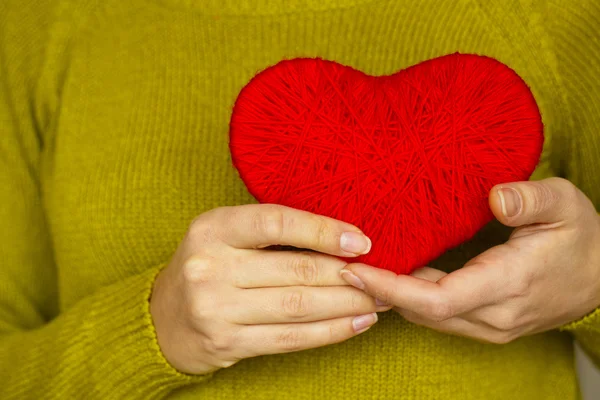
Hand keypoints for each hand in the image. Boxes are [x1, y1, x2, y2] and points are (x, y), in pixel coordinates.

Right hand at [150, 204, 389, 374]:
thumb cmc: (207, 267)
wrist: (161, 320)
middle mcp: (210, 267)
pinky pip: (291, 337)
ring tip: (380, 299)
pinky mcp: (227, 343)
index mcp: (212, 228)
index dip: (323, 230)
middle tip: (383, 273)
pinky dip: (331, 331)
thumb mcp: (225, 236)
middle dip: (348, 273)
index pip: (276, 223)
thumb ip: (270, 232)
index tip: (361, 241)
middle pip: (296, 269)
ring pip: (299, 305)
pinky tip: (358, 323)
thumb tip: (339, 236)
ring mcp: (216, 308)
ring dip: (348, 303)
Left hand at [339, 177, 599, 343]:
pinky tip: (388, 277)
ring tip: (353, 271)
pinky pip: (436, 317)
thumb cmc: (581, 238)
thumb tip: (494, 197)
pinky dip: (407, 299)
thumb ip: (530, 199)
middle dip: (377, 292)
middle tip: (338, 266)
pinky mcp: (485, 325)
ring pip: (426, 318)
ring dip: (389, 297)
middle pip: (422, 312)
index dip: (391, 288)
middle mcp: (494, 315)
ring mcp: (489, 326)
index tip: (354, 270)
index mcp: (509, 284)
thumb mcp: (565, 204)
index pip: (438, 299)